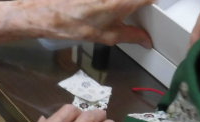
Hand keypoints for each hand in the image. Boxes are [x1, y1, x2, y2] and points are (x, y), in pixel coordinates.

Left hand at [0, 0, 152, 50]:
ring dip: (125, 5)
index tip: (158, 6)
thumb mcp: (105, 36)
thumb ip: (131, 36)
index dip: (157, 2)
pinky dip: (111, 3)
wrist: (42, 12)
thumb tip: (146, 40)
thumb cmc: (70, 24)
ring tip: (116, 12)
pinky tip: (99, 8)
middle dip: (140, 5)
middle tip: (142, 10)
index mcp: (123, 2)